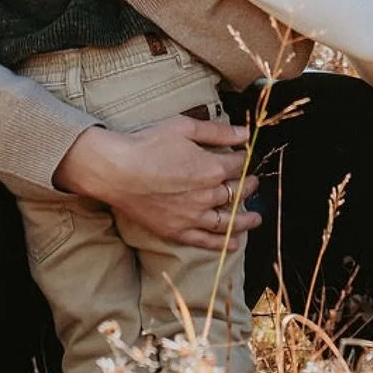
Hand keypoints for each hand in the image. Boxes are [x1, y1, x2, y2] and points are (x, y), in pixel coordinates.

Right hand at [55, 114, 259, 250]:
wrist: (117, 171)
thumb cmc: (149, 144)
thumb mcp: (185, 128)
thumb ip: (218, 132)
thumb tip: (246, 134)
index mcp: (212, 168)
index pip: (238, 165)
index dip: (244, 159)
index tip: (245, 156)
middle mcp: (207, 195)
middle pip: (236, 192)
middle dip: (248, 186)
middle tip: (253, 183)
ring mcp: (193, 216)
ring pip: (227, 221)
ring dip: (245, 220)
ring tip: (256, 219)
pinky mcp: (177, 231)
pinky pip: (205, 241)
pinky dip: (221, 243)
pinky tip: (233, 243)